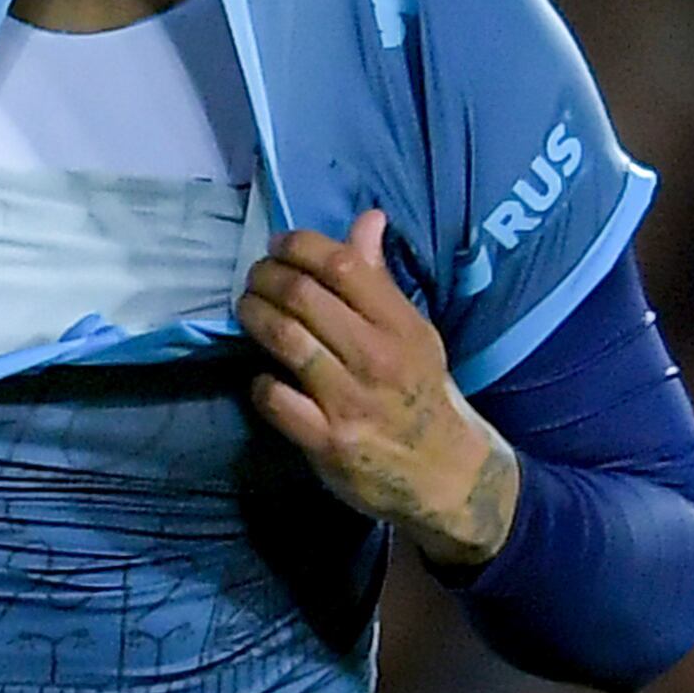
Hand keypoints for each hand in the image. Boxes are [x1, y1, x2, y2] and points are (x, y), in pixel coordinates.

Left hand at [238, 209, 516, 568]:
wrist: (446, 474)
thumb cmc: (421, 391)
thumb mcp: (413, 332)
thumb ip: (380, 279)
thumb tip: (367, 218)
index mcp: (399, 324)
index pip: (341, 265)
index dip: (299, 246)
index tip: (278, 245)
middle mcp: (375, 356)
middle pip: (304, 296)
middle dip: (266, 278)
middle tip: (255, 278)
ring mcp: (349, 401)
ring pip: (285, 339)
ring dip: (255, 316)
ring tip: (246, 308)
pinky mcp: (327, 441)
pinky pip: (276, 399)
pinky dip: (261, 382)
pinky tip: (262, 376)